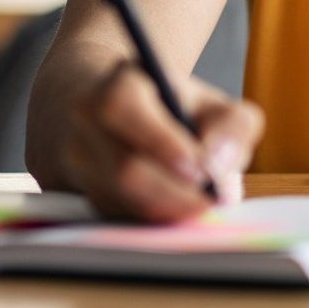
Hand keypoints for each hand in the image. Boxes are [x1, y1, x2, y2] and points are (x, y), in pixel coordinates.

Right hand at [59, 60, 263, 222]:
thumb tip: (220, 168)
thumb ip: (232, 127)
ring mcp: (76, 164)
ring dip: (165, 210)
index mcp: (115, 86)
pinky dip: (152, 221)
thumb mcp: (211, 102)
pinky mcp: (78, 198)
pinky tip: (176, 211)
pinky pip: (116, 219)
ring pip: (120, 201)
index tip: (199, 169)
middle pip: (122, 168)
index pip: (122, 107)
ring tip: (200, 205)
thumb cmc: (172, 106)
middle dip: (173, 193)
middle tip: (209, 201)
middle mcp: (85, 125)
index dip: (160, 140)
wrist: (113, 111)